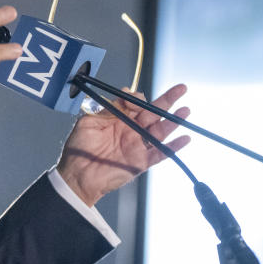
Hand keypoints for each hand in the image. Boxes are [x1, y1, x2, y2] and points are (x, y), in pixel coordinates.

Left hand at [56, 84, 190, 205]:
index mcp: (118, 119)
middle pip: (153, 113)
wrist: (77, 174)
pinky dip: (173, 147)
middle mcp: (130, 130)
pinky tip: (184, 138)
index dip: (138, 99)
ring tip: (185, 110)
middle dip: (167, 101)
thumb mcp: (90, 122)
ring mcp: (137, 146)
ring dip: (173, 121)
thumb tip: (126, 92)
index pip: (136, 104)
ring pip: (160, 131)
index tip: (136, 98)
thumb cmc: (78, 148)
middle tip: (181, 89)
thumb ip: (109, 108)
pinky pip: (160, 153)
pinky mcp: (141, 162)